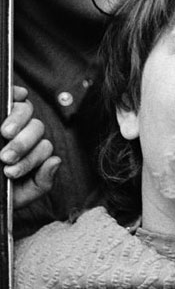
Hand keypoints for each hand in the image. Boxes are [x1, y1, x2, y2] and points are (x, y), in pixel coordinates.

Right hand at [1, 86, 60, 207]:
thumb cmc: (0, 189)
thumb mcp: (18, 194)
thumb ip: (41, 182)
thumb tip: (56, 161)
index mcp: (33, 152)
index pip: (43, 148)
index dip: (31, 159)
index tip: (10, 172)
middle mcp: (25, 133)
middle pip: (37, 128)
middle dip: (22, 144)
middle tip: (5, 157)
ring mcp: (11, 119)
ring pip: (26, 110)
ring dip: (18, 121)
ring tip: (4, 134)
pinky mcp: (1, 109)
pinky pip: (15, 95)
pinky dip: (15, 94)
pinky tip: (11, 101)